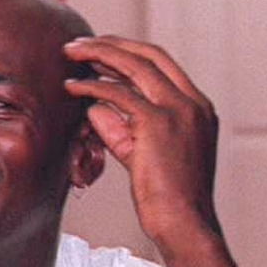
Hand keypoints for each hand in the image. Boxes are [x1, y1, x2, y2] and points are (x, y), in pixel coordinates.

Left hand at [62, 36, 219, 247]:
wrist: (183, 222)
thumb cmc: (163, 196)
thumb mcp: (140, 154)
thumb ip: (120, 128)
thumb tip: (93, 107)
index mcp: (197, 106)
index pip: (162, 63)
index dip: (128, 51)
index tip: (99, 50)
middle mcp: (192, 103)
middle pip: (150, 55)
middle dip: (111, 44)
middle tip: (78, 44)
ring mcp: (179, 110)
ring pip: (135, 66)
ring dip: (98, 55)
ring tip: (69, 53)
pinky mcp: (157, 124)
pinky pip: (118, 94)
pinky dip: (91, 86)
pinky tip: (70, 87)